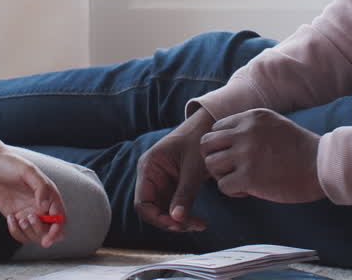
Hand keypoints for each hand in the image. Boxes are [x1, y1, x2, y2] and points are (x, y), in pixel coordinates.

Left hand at [0, 150, 64, 247]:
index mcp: (50, 195)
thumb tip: (45, 207)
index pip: (60, 218)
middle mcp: (42, 206)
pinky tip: (10, 217)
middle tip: (28, 219)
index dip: (57, 231)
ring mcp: (29, 213)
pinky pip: (20, 233)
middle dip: (41, 232)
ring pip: (35, 235)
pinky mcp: (16, 217)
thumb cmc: (11, 164)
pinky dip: (16, 231)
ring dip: (28, 232)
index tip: (48, 238)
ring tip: (18, 218)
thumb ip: (40, 187)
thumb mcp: (28, 171)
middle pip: (50, 230)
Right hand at [134, 109, 213, 231]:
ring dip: (179, 221)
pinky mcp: (172, 185)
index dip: (157, 218)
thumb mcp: (193, 168)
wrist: (208, 126)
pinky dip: (183, 215)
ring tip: (199, 224)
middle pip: (152, 210)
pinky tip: (198, 220)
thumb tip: (176, 219)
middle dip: (170, 222)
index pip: (142, 203)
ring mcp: (161, 182)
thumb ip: (184, 194)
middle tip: (193, 226)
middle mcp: (151, 176)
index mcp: (148, 168)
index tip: (177, 225)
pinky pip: (173, 206)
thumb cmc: (197, 140)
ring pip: (163, 211)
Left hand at [200, 109, 323, 203]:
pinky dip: (232, 191)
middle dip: (214, 158)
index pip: (216, 129)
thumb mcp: (274, 124)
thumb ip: (251, 127)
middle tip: (229, 169)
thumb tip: (228, 139)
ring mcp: (245, 154)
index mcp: (251, 118)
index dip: (222, 145)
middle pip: (206, 144)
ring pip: (211, 165)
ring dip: (222, 175)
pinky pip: (223, 185)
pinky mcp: (248, 177)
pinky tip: (247, 191)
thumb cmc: (301, 149)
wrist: (322, 165)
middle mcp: (244, 132)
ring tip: (239, 180)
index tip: (236, 156)